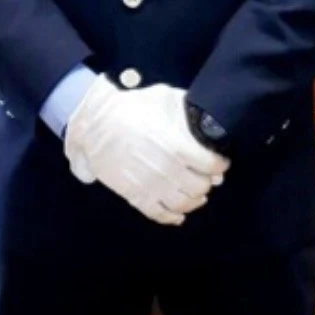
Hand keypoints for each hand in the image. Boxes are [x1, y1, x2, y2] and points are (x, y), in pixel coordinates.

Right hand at [64, 75, 228, 224]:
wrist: (94, 124)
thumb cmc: (130, 108)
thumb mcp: (163, 97)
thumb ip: (186, 107)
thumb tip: (202, 115)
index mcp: (178, 147)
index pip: (212, 165)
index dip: (220, 164)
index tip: (220, 162)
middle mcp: (169, 171)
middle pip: (201, 187)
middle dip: (207, 182)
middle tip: (207, 177)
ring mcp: (152, 186)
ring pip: (184, 204)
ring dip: (194, 201)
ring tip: (197, 195)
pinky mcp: (136, 196)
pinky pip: (160, 214)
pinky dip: (173, 217)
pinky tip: (179, 214)